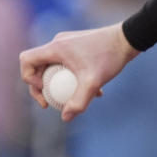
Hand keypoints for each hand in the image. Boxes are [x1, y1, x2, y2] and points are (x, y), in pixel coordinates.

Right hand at [19, 22, 139, 121]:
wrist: (129, 39)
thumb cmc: (110, 56)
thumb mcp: (93, 82)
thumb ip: (79, 101)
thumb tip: (65, 118)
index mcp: (56, 48)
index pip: (26, 59)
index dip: (28, 77)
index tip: (44, 89)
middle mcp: (59, 43)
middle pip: (38, 66)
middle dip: (43, 86)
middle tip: (52, 102)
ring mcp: (69, 43)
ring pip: (54, 66)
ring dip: (60, 84)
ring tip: (77, 98)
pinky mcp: (79, 46)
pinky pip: (68, 64)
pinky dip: (74, 77)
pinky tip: (95, 91)